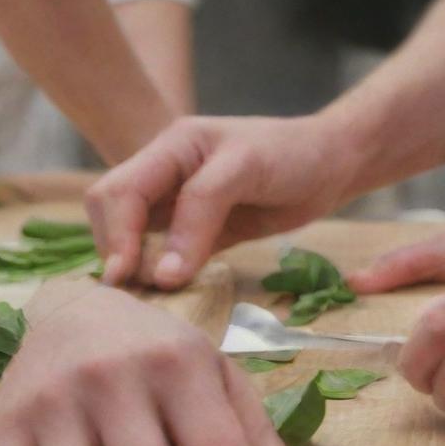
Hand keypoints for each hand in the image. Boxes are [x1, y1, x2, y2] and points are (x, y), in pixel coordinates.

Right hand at [86, 115, 357, 290]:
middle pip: (113, 213)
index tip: (123, 276)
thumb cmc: (291, 154)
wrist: (331, 164)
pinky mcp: (200, 233)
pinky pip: (167, 256)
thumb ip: (200, 213)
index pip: (120, 190)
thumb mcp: (244, 169)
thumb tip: (161, 274)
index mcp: (170, 147)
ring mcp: (180, 205)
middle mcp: (166, 174)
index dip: (116, 234)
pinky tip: (171, 295)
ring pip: (135, 237)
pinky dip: (163, 276)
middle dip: (117, 250)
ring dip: (136, 267)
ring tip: (150, 298)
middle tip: (136, 292)